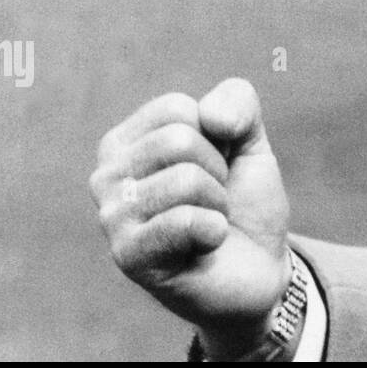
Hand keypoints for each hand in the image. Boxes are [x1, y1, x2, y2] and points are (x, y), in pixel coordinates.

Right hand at [90, 78, 291, 357]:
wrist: (260, 266)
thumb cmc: (243, 200)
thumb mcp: (249, 138)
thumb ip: (236, 101)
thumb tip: (209, 116)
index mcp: (126, 141)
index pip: (178, 108)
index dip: (217, 136)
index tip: (216, 165)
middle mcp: (106, 176)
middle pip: (179, 140)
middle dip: (217, 170)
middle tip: (213, 200)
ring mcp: (111, 218)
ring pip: (185, 179)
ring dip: (216, 203)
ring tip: (207, 222)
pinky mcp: (128, 256)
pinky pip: (184, 221)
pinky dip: (213, 230)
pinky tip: (205, 246)